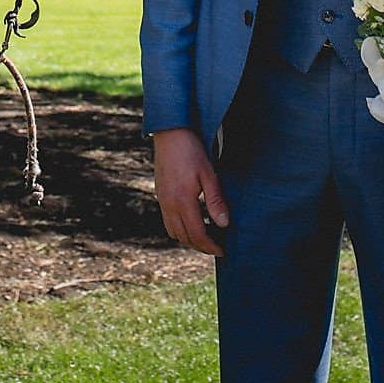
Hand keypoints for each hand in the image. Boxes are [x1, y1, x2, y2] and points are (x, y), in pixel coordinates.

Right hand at [152, 128, 228, 256]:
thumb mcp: (209, 174)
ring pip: (174, 232)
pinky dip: (180, 228)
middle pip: (184, 237)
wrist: (170, 132)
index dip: (210, 246)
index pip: (197, 234)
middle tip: (217, 246)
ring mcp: (162, 200)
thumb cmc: (192, 150)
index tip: (223, 250)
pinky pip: (168, 221)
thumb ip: (215, 201)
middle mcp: (169, 204)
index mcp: (183, 200)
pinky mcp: (160, 195)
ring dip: (189, 238)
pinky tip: (193, 220)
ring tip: (206, 235)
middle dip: (201, 246)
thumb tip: (224, 224)